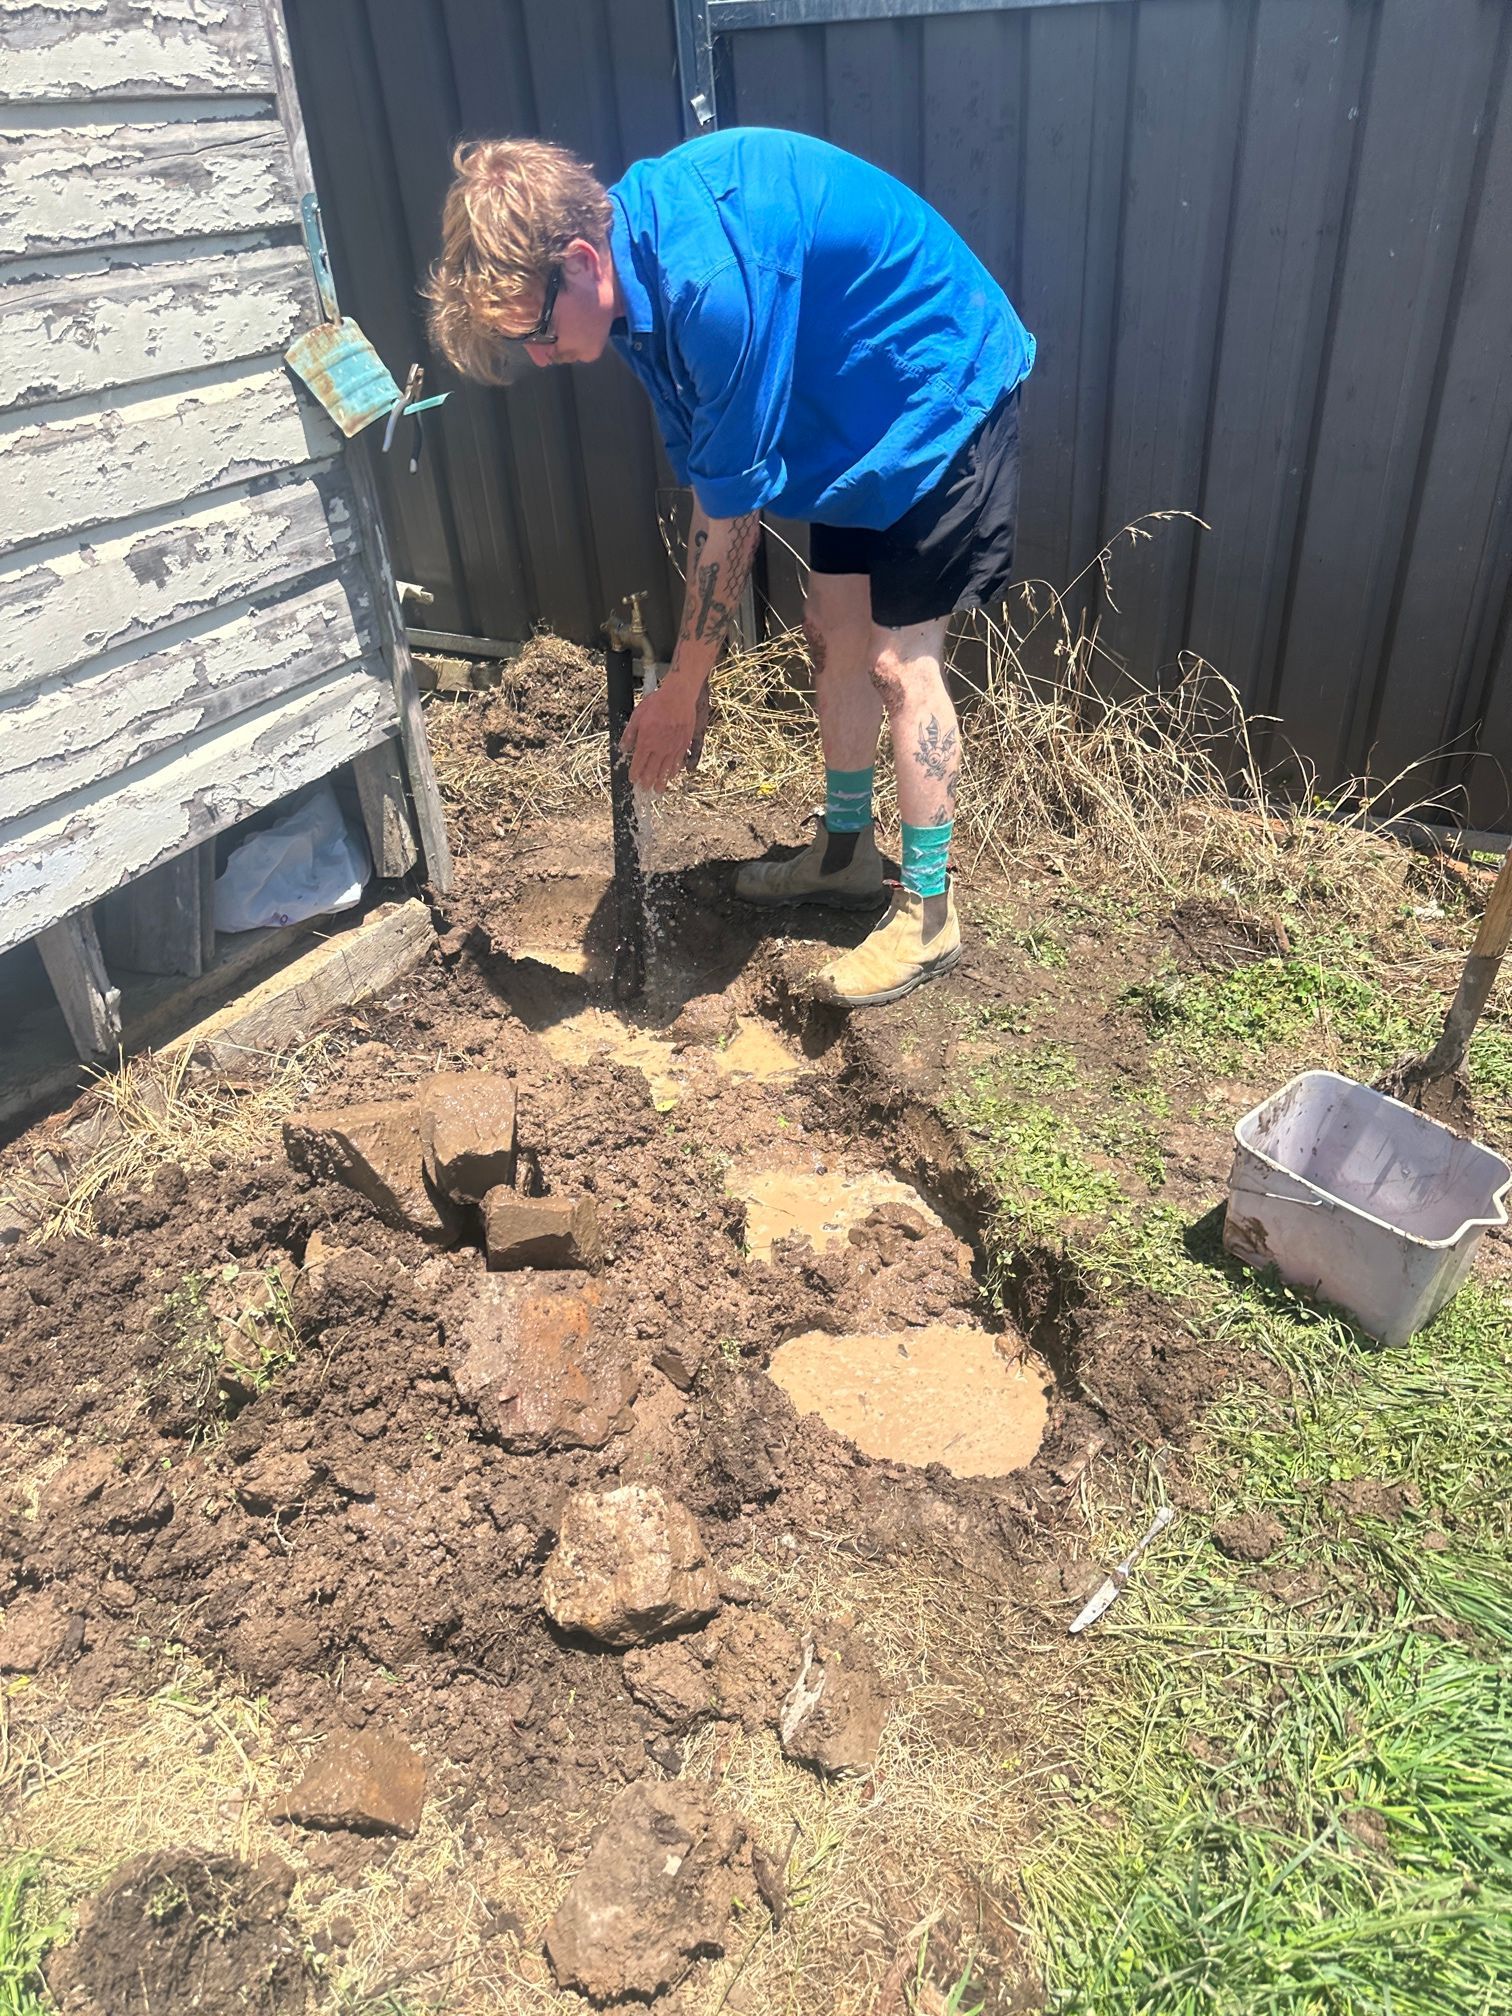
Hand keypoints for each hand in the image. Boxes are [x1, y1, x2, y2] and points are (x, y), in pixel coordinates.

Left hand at [620, 676, 706, 791]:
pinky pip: (678, 762)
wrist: (678, 697)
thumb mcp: (636, 716)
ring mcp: (672, 748)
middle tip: (645, 790)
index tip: (633, 780)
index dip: (635, 774)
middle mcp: (659, 749)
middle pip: (652, 771)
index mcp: (645, 743)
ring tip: (658, 790)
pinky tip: (673, 775)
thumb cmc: (657, 704)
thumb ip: (629, 735)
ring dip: (661, 782)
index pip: (638, 764)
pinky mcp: (683, 745)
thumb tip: (622, 748)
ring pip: (666, 770)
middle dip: (647, 782)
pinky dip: (674, 770)